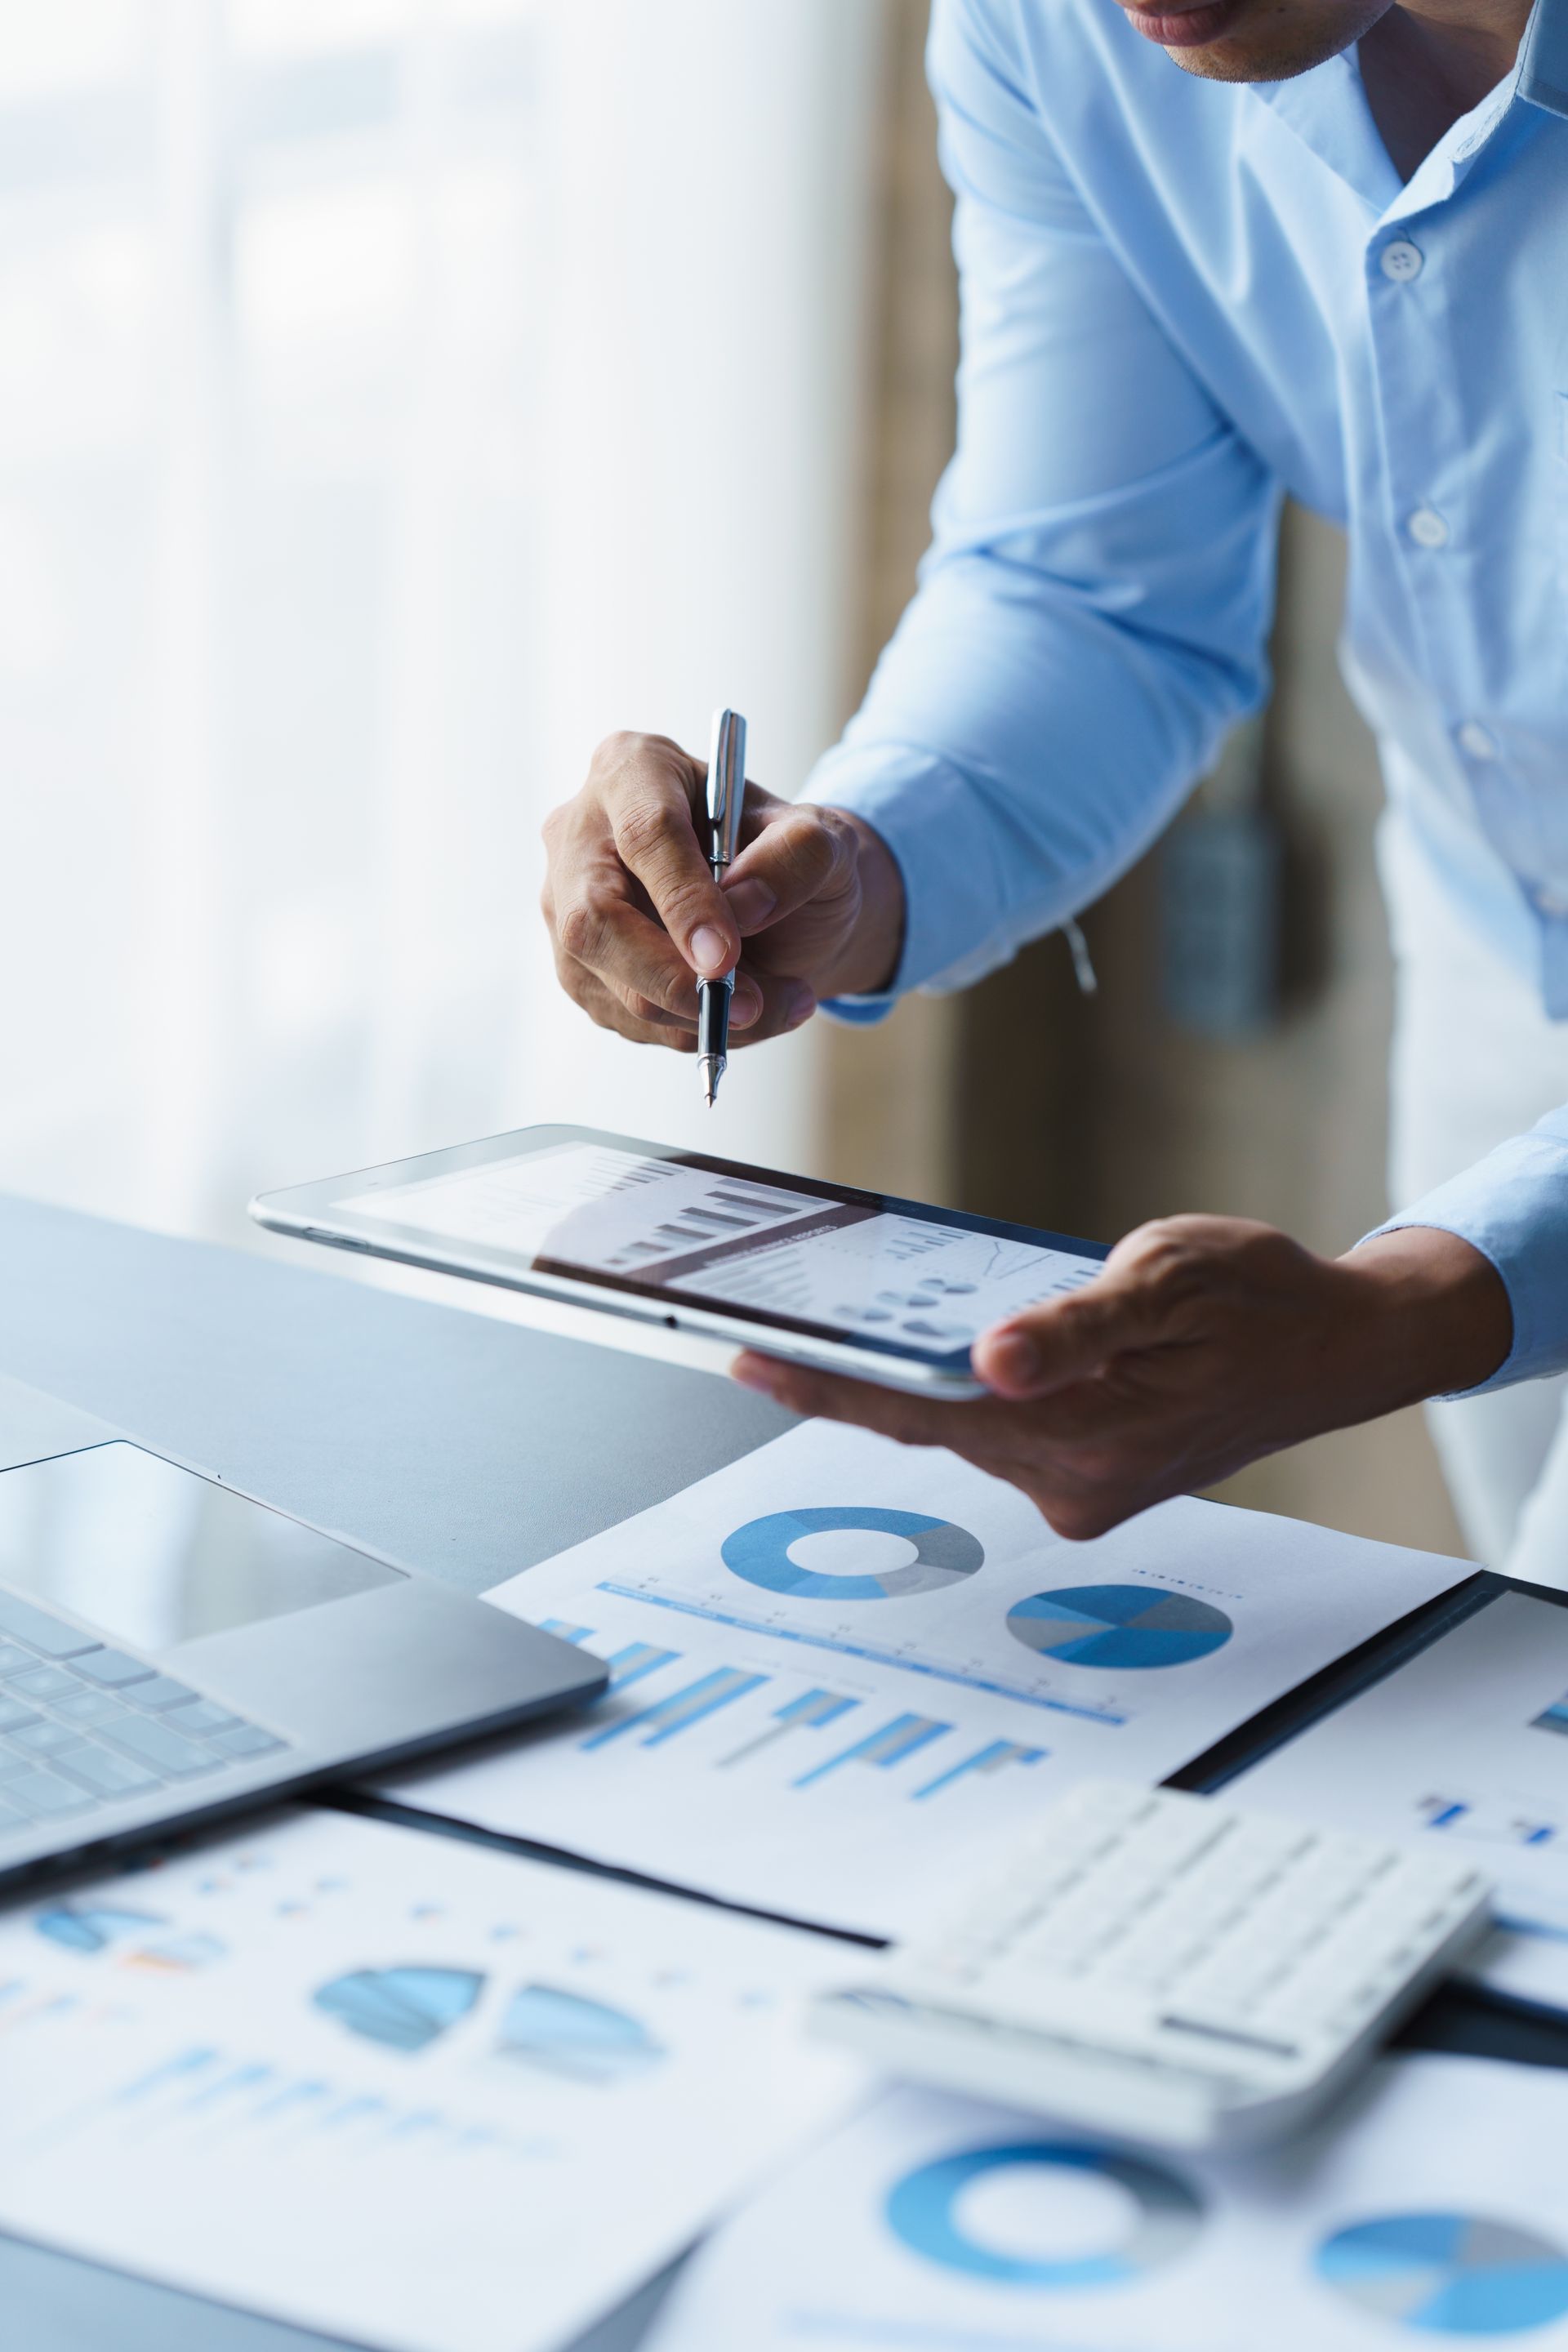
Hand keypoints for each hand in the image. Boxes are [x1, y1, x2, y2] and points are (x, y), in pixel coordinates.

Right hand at [540, 731, 904, 1049]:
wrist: (776, 900)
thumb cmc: (786, 855)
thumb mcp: (819, 838)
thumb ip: (797, 856)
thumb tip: (743, 910)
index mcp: (633, 768)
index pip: (644, 833)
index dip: (682, 901)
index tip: (725, 959)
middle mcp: (580, 832)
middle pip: (596, 919)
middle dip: (671, 978)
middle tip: (748, 1007)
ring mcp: (565, 904)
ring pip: (609, 981)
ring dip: (696, 1015)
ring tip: (777, 1006)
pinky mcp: (576, 965)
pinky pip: (622, 1017)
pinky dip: (688, 1031)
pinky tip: (742, 1016)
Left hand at [733, 1216, 1511, 1537]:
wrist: (1341, 1349)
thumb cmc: (1262, 1298)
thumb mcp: (1169, 1276)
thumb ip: (1076, 1325)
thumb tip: (992, 1362)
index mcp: (1088, 1434)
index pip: (925, 1411)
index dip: (830, 1385)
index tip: (747, 1359)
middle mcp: (1076, 1483)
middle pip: (931, 1426)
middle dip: (854, 1378)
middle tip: (766, 1332)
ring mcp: (1084, 1492)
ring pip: (965, 1431)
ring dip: (915, 1384)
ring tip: (849, 1329)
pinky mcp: (1091, 1482)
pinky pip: (1003, 1435)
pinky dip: (968, 1395)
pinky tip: (952, 1351)